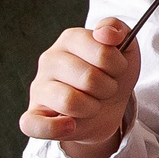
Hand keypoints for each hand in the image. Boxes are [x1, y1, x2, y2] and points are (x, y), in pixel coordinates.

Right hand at [20, 18, 138, 157]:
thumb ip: (118, 29)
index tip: (117, 68)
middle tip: (105, 89)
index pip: (102, 52)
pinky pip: (33, 124)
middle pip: (89, 78)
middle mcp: (49, 60)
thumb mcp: (125, 49)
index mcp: (70, 39)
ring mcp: (39, 88)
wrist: (109, 107)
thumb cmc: (112, 74)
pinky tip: (70, 125)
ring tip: (92, 104)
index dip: (117, 66)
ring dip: (91, 108)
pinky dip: (55, 128)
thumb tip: (106, 33)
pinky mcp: (33, 115)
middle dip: (107, 89)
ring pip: (69, 101)